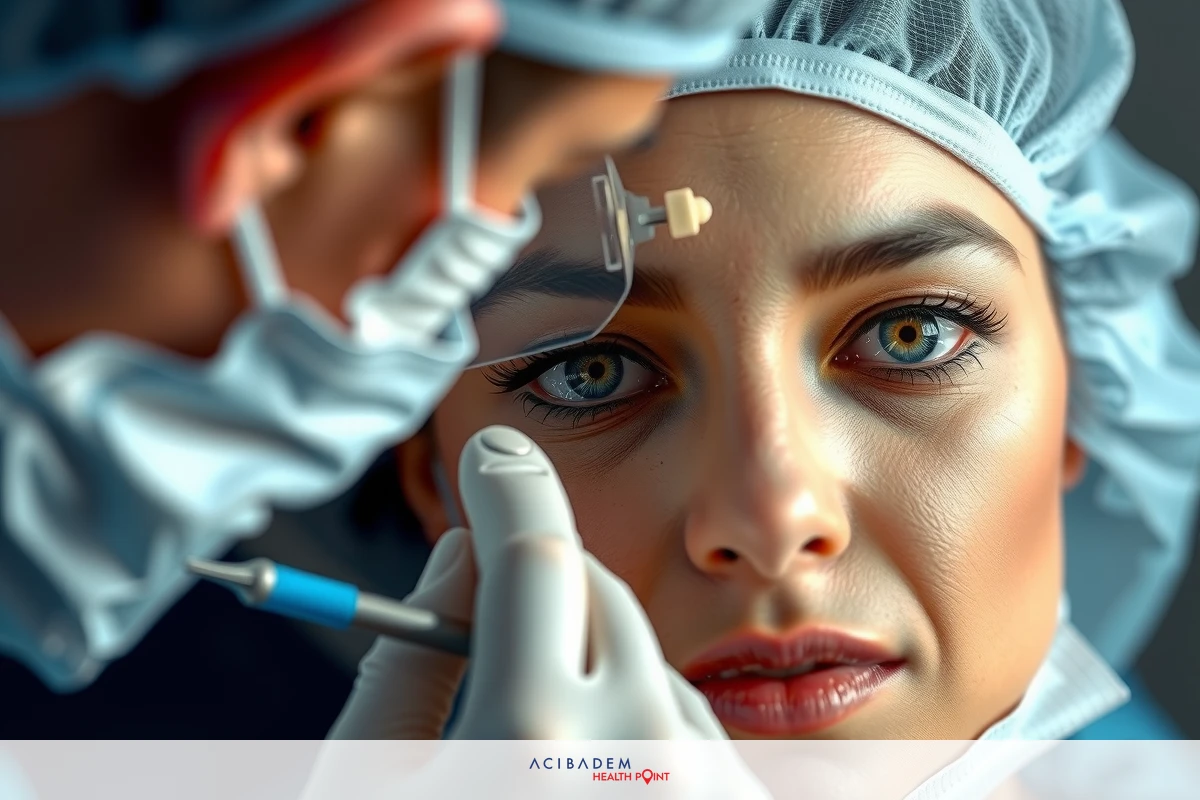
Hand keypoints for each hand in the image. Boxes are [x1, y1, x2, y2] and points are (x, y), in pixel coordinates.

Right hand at [315, 425, 772, 796]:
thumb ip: (410, 659)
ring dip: (586, 653)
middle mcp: (635, 753)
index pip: (531, 552)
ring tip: (539, 746)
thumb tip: (461, 550)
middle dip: (532, 578)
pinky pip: (686, 720)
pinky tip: (596, 783)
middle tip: (482, 620)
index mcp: (527, 738)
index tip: (490, 455)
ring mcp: (699, 786)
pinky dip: (636, 717)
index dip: (504, 485)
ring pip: (643, 651)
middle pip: (589, 590)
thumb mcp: (373, 784)